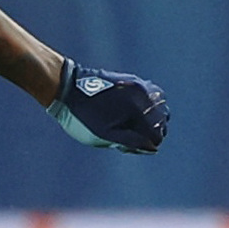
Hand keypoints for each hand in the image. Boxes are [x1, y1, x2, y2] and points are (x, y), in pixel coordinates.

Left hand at [47, 57, 167, 153]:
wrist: (66, 86)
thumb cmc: (81, 115)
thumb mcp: (103, 135)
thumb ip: (130, 142)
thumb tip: (152, 147)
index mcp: (138, 109)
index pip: (157, 134)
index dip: (146, 144)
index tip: (128, 146)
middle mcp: (144, 95)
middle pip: (162, 120)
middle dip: (150, 131)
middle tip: (129, 137)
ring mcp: (140, 84)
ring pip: (159, 107)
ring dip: (151, 118)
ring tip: (131, 126)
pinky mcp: (134, 80)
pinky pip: (151, 96)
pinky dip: (146, 107)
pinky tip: (129, 113)